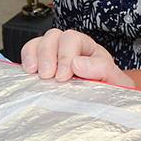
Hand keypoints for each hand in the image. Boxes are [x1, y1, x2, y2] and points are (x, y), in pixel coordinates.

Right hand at [19, 29, 134, 86]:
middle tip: (48, 76)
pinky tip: (28, 73)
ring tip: (35, 74)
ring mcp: (53, 54)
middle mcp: (69, 47)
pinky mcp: (40, 65)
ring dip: (35, 56)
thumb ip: (101, 69)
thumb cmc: (108, 91)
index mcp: (88, 48)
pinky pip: (29, 52)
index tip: (63, 76)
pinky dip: (26, 59)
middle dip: (48, 55)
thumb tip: (77, 64)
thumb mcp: (113, 80)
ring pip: (39, 42)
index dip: (65, 55)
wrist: (102, 104)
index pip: (73, 39)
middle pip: (54, 36)